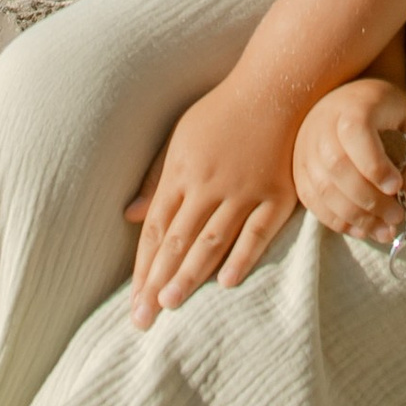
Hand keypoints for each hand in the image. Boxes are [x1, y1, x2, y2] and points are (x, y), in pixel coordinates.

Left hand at [125, 72, 296, 323]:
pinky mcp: (277, 195)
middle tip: (143, 318)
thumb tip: (128, 216)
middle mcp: (209, 185)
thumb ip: (156, 178)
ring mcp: (244, 191)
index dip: (142, 267)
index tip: (133, 300)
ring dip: (190, 275)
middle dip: (157, 281)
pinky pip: (257, 233)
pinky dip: (242, 258)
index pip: (155, 229)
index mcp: (182, 171)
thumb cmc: (223, 113)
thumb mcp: (180, 138)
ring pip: (211, 242)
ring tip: (171, 304)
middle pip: (177, 241)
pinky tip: (226, 284)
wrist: (276, 87)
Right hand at [292, 77, 405, 244]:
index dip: (375, 165)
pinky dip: (336, 220)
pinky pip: (312, 199)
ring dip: (355, 217)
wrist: (350, 97)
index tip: (396, 187)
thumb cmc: (385, 113)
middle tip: (396, 217)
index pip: (356, 133)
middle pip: (337, 166)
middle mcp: (322, 124)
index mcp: (353, 106)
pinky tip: (362, 229)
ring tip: (384, 231)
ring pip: (322, 188)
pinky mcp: (299, 168)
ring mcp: (305, 147)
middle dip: (369, 200)